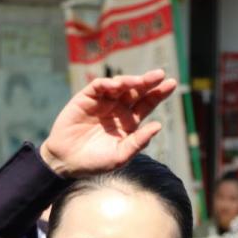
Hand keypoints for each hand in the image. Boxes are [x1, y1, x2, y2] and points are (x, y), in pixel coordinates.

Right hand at [39, 70, 176, 177]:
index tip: (171, 84)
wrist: (66, 162)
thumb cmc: (95, 163)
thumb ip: (138, 143)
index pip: (147, 104)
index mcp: (129, 122)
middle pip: (137, 91)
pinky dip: (108, 83)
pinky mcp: (86, 98)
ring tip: (139, 81)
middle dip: (148, 82)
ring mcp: (102, 102)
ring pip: (120, 85)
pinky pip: (99, 86)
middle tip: (160, 74)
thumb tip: (158, 126)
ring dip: (130, 81)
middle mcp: (118, 109)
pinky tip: (117, 85)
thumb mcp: (119, 156)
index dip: (159, 94)